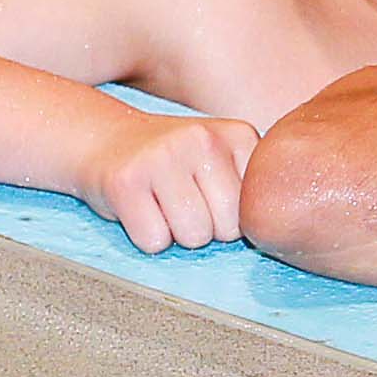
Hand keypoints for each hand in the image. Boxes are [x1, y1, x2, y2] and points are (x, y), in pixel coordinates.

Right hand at [76, 110, 257, 251]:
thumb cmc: (172, 163)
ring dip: (175, 233)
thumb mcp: (222, 159)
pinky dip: (145, 236)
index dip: (230, 216)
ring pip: (193, 236)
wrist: (103, 139)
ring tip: (161, 202)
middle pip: (227, 229)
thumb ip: (251, 187)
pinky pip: (154, 241)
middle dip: (206, 229)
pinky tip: (139, 206)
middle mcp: (204, 139)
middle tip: (182, 201)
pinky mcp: (127, 181)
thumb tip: (273, 233)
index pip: (255, 212)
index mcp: (239, 134)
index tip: (208, 194)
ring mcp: (164, 156)